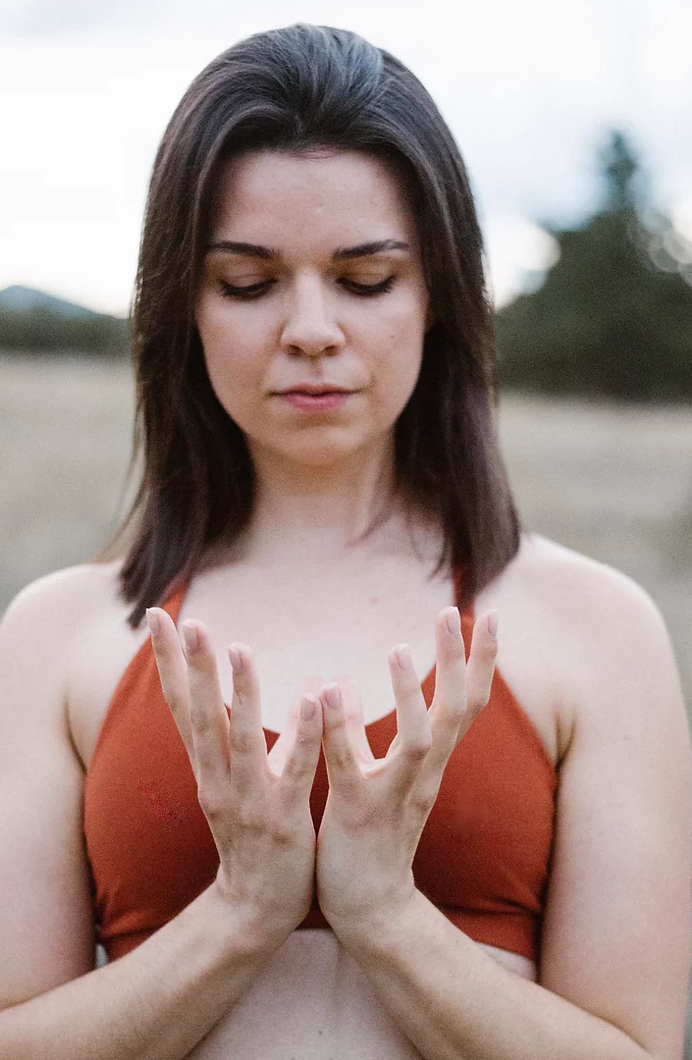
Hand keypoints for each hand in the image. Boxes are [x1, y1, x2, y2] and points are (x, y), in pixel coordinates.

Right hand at [147, 608, 322, 942]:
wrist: (254, 912)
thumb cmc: (251, 836)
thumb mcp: (236, 783)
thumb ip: (245, 737)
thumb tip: (261, 686)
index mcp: (208, 768)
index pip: (181, 705)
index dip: (168, 661)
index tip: (157, 616)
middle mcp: (218, 780)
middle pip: (200, 716)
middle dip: (191, 667)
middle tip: (185, 620)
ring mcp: (249, 802)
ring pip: (241, 740)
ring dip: (241, 694)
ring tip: (238, 648)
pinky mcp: (283, 821)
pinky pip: (293, 774)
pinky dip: (299, 738)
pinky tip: (309, 702)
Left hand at [315, 606, 497, 932]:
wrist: (369, 911)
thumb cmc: (371, 837)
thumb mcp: (373, 776)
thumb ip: (361, 733)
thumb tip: (342, 685)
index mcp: (429, 763)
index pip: (465, 703)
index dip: (480, 660)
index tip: (489, 614)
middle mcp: (422, 775)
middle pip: (455, 712)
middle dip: (458, 660)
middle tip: (453, 610)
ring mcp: (394, 796)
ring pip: (418, 741)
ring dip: (408, 694)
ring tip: (398, 647)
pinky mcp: (357, 815)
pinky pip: (351, 768)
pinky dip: (341, 731)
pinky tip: (327, 693)